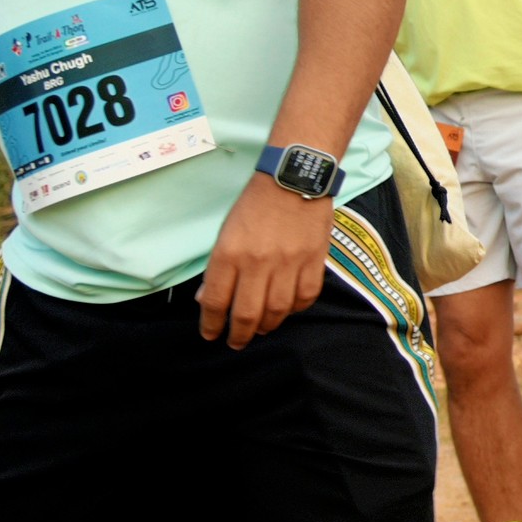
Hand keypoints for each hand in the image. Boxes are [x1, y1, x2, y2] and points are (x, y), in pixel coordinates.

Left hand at [198, 180, 331, 347]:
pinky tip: (288, 308)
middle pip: (247, 313)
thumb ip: (217, 268)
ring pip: (278, 310)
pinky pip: (306, 296)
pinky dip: (296, 309)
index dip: (212, 324)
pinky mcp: (314, 260)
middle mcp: (258, 262)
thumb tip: (208, 299)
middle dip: (239, 335)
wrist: (294, 178)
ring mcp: (289, 263)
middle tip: (237, 342)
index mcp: (229, 254)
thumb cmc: (254, 205)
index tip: (211, 334)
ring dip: (267, 325)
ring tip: (261, 328)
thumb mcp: (225, 233)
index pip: (216, 301)